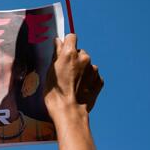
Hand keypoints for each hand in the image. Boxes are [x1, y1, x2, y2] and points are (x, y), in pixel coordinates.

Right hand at [44, 34, 103, 149]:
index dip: (67, 43)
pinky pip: (93, 75)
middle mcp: (84, 58)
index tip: (63, 50)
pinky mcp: (99, 81)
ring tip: (73, 83)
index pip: (71, 37)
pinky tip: (80, 88)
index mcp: (70, 53)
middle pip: (80, 52)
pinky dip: (88, 79)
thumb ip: (56, 54)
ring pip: (87, 64)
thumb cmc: (55, 93)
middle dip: (74, 59)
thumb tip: (58, 42)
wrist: (69, 112)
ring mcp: (93, 70)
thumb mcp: (50, 71)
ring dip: (82, 70)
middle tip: (66, 72)